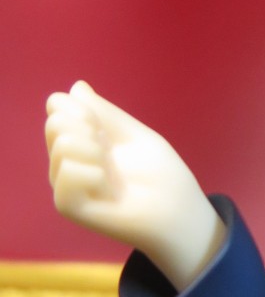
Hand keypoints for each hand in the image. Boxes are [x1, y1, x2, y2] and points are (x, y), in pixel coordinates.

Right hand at [45, 82, 225, 291]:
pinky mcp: (67, 205)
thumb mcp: (133, 134)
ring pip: (62, 144)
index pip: (57, 106)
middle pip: (55, 123)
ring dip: (97, 152)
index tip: (109, 128)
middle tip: (113, 152)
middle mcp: (65, 161)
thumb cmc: (160, 173)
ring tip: (113, 174)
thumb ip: (103, 112)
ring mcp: (64, 184)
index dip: (84, 107)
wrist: (177, 210)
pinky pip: (66, 171)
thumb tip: (75, 86)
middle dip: (91, 128)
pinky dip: (94, 174)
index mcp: (80, 141)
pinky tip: (109, 189)